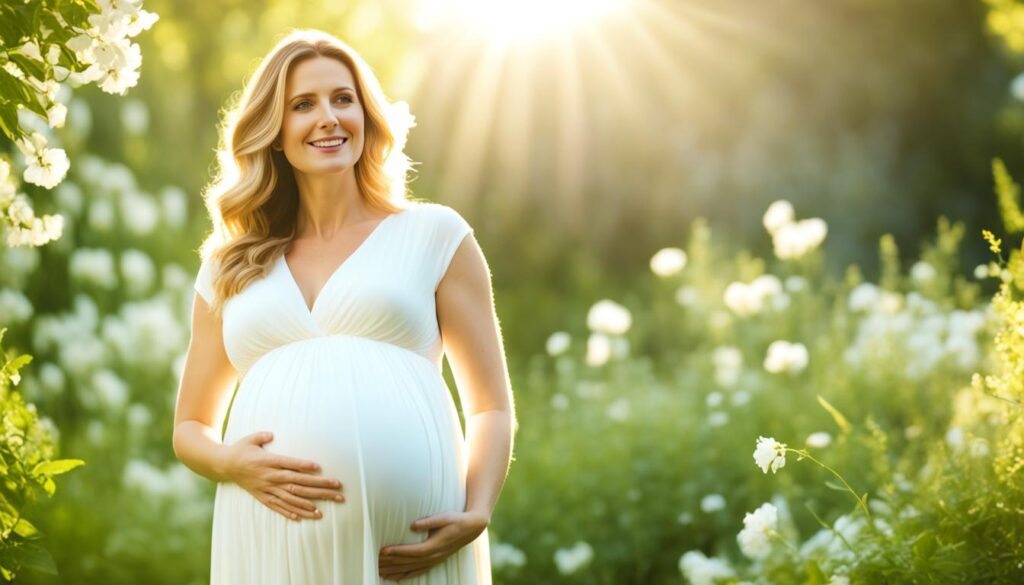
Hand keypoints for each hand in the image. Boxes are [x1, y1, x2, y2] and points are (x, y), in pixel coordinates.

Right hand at [223, 431, 345, 521]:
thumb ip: (262, 436)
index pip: (289, 464)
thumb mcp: (250, 439)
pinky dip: (291, 512)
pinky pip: (278, 507)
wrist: (224, 466)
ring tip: (324, 510)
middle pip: (297, 483)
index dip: (303, 466)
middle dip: (319, 487)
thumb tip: (271, 434)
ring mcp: (266, 489)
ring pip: (291, 498)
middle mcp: (269, 477)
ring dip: (308, 504)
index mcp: (268, 461)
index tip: (318, 467)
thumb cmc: (241, 450)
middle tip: (337, 490)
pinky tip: (304, 516)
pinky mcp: (263, 497)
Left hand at [378, 510, 489, 580]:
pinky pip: (417, 572)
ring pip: (411, 569)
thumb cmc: (456, 520)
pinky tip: (394, 577)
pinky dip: (404, 575)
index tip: (384, 550)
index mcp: (436, 545)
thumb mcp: (445, 517)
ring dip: (394, 570)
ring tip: (379, 570)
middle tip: (375, 560)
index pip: (414, 552)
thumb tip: (413, 524)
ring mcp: (434, 560)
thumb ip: (429, 521)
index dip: (399, 552)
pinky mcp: (434, 561)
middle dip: (391, 562)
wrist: (471, 528)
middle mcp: (434, 556)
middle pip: (409, 562)